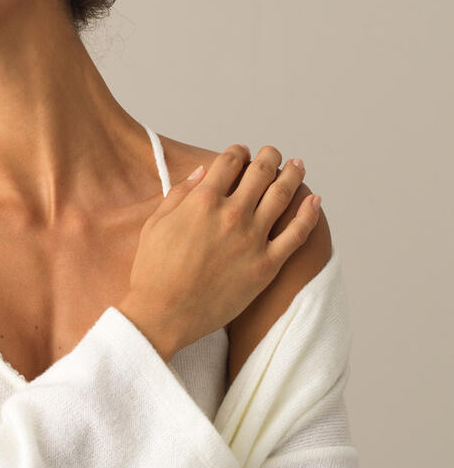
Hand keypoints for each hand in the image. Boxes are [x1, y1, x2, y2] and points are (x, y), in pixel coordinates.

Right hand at [119, 144, 320, 357]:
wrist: (163, 315)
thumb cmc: (153, 272)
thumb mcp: (155, 224)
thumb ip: (179, 194)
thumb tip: (201, 171)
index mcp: (203, 200)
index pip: (229, 161)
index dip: (237, 152)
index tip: (241, 153)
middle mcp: (232, 214)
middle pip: (261, 172)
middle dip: (269, 157)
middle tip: (273, 153)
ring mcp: (252, 239)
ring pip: (283, 195)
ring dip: (293, 174)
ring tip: (297, 165)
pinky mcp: (266, 265)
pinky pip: (297, 234)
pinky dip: (309, 213)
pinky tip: (315, 201)